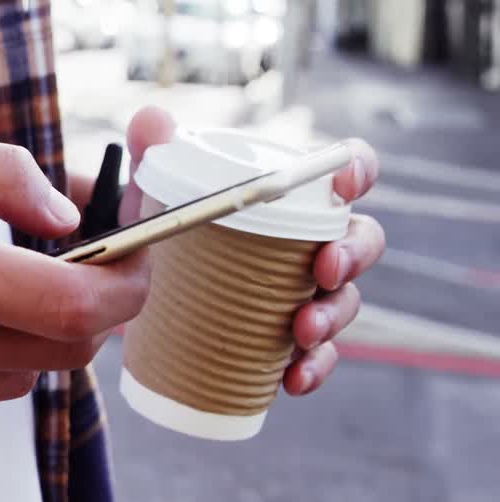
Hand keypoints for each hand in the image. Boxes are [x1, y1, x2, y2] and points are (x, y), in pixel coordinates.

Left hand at [77, 106, 385, 397]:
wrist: (141, 292)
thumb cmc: (164, 228)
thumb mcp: (152, 192)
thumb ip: (152, 151)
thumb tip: (152, 121)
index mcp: (290, 196)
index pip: (343, 170)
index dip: (356, 170)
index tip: (343, 189)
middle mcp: (310, 241)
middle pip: (361, 241)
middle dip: (353, 257)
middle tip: (324, 271)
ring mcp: (304, 292)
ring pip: (344, 301)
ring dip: (332, 317)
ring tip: (299, 331)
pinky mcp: (287, 338)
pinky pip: (317, 354)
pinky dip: (311, 367)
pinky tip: (292, 379)